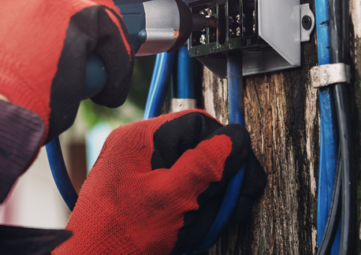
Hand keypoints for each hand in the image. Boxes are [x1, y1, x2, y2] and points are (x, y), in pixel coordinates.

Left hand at [54, 110, 265, 254]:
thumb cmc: (120, 235)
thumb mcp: (173, 198)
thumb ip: (205, 166)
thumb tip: (235, 138)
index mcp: (139, 138)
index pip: (196, 124)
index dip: (223, 147)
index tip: (240, 174)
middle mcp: (136, 148)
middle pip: (194, 149)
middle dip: (217, 177)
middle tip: (235, 202)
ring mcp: (136, 171)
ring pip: (188, 172)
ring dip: (206, 197)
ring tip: (205, 222)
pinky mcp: (138, 193)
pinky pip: (175, 190)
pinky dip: (190, 207)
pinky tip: (191, 227)